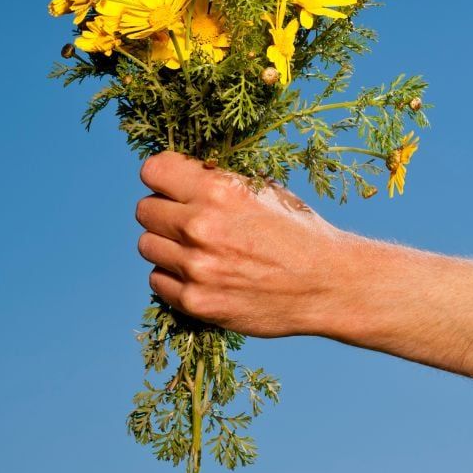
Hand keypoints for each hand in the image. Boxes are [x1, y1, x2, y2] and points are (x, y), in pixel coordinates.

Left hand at [135, 151, 370, 337]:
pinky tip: (199, 275)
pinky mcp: (196, 302)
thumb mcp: (264, 190)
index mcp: (218, 191)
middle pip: (144, 210)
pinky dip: (172, 278)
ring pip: (147, 246)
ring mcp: (196, 268)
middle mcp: (200, 227)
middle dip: (163, 212)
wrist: (328, 284)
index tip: (172, 186)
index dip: (162, 177)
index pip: (153, 171)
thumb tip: (179, 172)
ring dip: (166, 246)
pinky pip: (157, 281)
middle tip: (187, 221)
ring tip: (196, 249)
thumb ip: (217, 181)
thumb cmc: (298, 231)